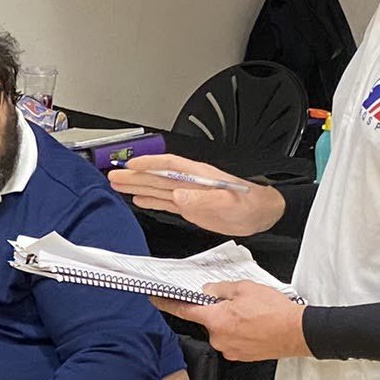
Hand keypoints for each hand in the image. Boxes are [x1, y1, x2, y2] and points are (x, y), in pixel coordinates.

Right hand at [108, 154, 283, 236]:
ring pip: (158, 188)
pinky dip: (151, 200)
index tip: (131, 164)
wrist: (265, 214)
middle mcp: (191, 184)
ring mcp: (190, 195)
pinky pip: (166, 202)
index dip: (149, 164)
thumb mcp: (230, 202)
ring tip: (118, 184)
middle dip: (134, 175)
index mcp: (199, 176)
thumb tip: (179, 196)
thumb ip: (204, 200)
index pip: (168, 166)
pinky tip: (140, 200)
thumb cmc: (253, 204)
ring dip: (138, 186)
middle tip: (114, 174)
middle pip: (157, 176)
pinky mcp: (192, 208)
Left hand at [155, 281, 310, 361]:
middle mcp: (218, 338)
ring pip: (221, 330)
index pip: (183, 311)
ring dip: (230, 321)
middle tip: (237, 302)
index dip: (167, 304)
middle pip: (207, 320)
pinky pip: (232, 339)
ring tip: (252, 314)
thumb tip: (208, 292)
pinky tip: (254, 324)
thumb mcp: (245, 288)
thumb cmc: (275, 311)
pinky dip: (239, 331)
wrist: (297, 332)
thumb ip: (220, 290)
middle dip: (217, 310)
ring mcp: (229, 349)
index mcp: (216, 320)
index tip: (155, 299)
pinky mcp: (240, 356)